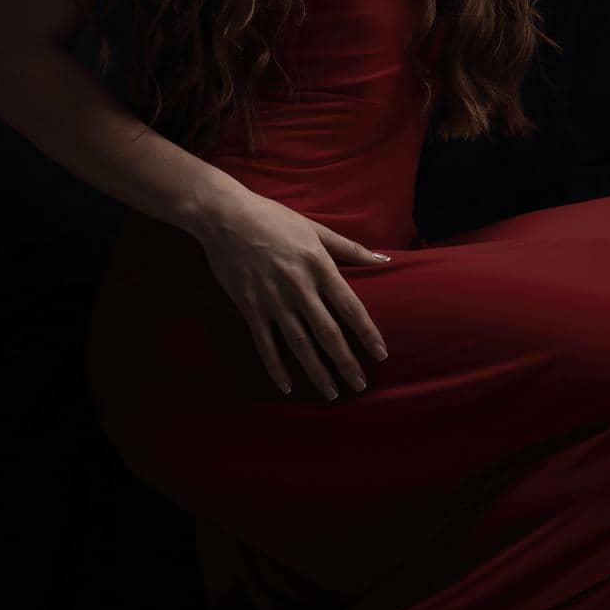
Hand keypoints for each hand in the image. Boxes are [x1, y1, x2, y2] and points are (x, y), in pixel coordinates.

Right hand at [194, 187, 390, 401]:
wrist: (226, 217)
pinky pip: (265, 344)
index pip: (350, 307)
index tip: (381, 355)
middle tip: (360, 385)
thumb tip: (383, 260)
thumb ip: (350, 248)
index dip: (367, 333)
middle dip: (346, 362)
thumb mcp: (315, 228)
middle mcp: (299, 287)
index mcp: (319, 266)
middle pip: (328, 333)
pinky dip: (276, 367)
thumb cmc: (274, 218)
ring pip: (300, 344)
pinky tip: (288, 386)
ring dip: (317, 371)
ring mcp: (273, 300)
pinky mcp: (250, 307)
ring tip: (332, 392)